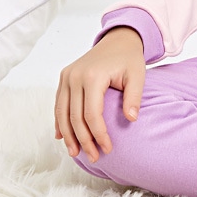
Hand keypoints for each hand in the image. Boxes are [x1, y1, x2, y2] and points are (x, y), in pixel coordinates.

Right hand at [54, 27, 145, 162]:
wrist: (118, 39)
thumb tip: (131, 119)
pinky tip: (62, 137)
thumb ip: (134, 97)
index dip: (99, 134)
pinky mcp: (64, 77)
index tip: (108, 148)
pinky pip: (59, 104)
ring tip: (76, 153)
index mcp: (93, 76)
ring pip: (62, 113)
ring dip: (68, 136)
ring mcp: (67, 76)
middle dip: (84, 140)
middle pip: (75, 117)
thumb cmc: (129, 58)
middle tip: (94, 157)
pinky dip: (60, 122)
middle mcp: (75, 76)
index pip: (92, 114)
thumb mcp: (137, 75)